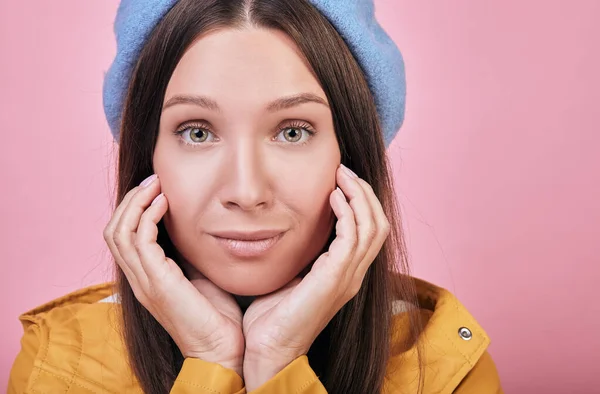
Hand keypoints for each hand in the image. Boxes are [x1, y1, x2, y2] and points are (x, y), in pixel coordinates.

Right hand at [103, 174, 244, 375]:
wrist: (221, 350)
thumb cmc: (215, 316)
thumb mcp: (197, 277)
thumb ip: (187, 255)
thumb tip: (194, 228)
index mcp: (145, 277)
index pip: (122, 236)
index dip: (133, 209)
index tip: (156, 189)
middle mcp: (138, 279)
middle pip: (113, 230)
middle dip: (130, 200)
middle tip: (153, 181)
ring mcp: (144, 281)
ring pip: (118, 231)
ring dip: (136, 202)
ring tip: (156, 185)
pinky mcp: (156, 282)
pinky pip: (140, 240)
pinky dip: (148, 216)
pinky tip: (166, 203)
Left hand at [242, 164, 390, 389]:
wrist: (270, 349)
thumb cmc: (273, 317)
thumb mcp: (291, 276)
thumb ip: (300, 254)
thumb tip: (288, 226)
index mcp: (345, 273)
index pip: (369, 230)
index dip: (360, 202)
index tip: (341, 180)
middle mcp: (354, 274)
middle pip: (378, 224)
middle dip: (364, 192)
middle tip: (344, 171)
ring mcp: (349, 277)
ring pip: (373, 226)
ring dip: (359, 195)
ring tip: (342, 176)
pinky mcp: (337, 278)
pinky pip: (353, 236)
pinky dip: (347, 212)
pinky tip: (332, 197)